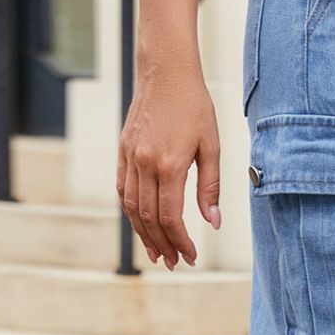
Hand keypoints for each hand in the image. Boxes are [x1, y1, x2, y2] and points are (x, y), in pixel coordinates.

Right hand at [116, 60, 221, 267]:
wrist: (166, 72)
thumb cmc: (195, 106)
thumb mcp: (211, 146)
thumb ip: (210, 187)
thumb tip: (212, 223)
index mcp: (170, 165)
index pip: (171, 217)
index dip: (181, 241)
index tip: (191, 257)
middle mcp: (145, 164)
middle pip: (148, 218)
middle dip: (163, 244)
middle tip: (176, 262)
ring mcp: (130, 157)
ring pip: (131, 207)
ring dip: (144, 234)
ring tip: (158, 253)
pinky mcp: (122, 150)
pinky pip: (123, 189)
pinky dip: (131, 211)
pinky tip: (141, 224)